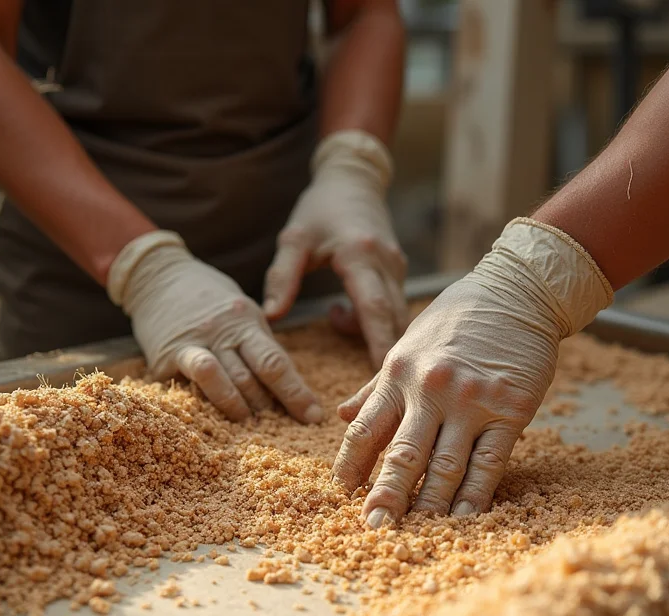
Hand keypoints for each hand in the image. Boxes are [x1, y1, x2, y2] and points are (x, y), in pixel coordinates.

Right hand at [107, 231, 322, 423]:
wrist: (156, 275)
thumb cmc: (208, 297)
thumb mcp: (241, 311)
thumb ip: (258, 345)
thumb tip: (285, 386)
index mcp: (246, 320)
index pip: (276, 362)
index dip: (296, 393)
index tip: (314, 417)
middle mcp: (222, 331)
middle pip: (253, 376)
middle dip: (272, 407)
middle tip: (287, 430)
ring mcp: (193, 343)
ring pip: (222, 381)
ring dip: (239, 408)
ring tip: (249, 424)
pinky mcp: (165, 357)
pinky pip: (189, 382)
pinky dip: (204, 402)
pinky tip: (212, 416)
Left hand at [263, 130, 408, 368]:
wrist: (353, 179)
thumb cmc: (320, 207)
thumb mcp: (294, 238)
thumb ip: (281, 276)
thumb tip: (271, 316)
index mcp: (360, 255)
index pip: (373, 307)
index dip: (377, 343)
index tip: (378, 375)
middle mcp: (386, 264)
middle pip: (392, 319)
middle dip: (382, 352)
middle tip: (365, 383)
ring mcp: (397, 268)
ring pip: (395, 316)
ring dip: (372, 334)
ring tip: (334, 319)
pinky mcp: (398, 272)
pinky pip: (393, 307)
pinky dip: (375, 322)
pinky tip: (343, 311)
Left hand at [332, 218, 612, 526]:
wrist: (516, 293)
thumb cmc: (455, 321)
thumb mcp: (406, 345)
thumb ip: (375, 386)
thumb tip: (340, 414)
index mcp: (398, 373)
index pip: (365, 428)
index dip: (351, 463)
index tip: (343, 491)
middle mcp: (430, 389)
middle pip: (402, 454)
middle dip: (386, 495)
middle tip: (374, 527)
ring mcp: (471, 401)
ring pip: (444, 465)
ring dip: (429, 504)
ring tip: (417, 532)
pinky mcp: (510, 409)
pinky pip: (489, 461)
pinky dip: (475, 494)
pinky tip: (463, 518)